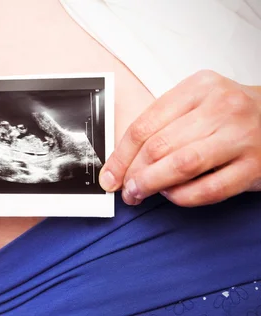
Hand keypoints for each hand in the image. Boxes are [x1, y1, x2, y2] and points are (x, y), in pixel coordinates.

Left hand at [99, 70, 260, 206]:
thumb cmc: (232, 113)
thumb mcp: (198, 101)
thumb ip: (163, 123)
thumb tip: (123, 159)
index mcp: (199, 87)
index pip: (145, 125)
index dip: (120, 155)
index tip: (109, 175)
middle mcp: (221, 108)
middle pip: (159, 146)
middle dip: (133, 174)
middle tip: (124, 189)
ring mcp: (240, 137)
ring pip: (182, 166)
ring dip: (152, 185)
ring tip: (139, 194)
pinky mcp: (254, 166)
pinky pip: (209, 189)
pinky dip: (183, 197)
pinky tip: (172, 195)